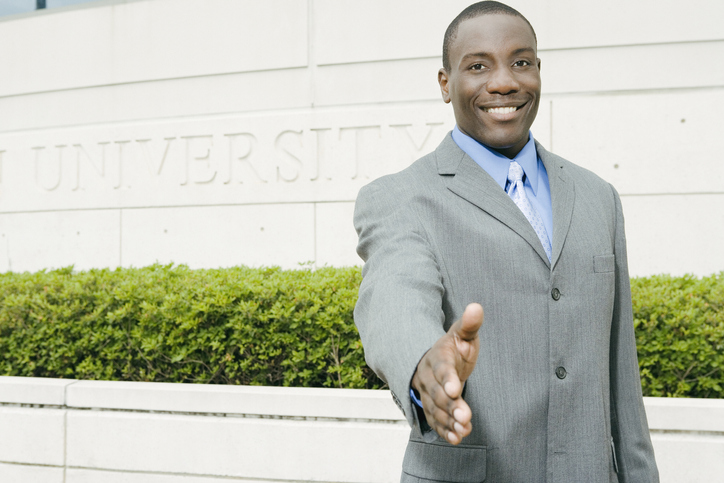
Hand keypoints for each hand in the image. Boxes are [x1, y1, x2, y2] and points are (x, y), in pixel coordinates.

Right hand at [411, 303, 482, 444]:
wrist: (434, 362)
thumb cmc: (453, 348)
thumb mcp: (462, 335)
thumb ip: (469, 325)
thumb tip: (476, 307)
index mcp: (436, 358)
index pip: (441, 369)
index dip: (447, 379)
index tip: (455, 389)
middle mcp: (428, 378)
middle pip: (437, 394)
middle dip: (451, 406)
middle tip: (466, 416)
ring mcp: (427, 395)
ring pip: (435, 410)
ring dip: (449, 421)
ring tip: (464, 430)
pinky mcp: (431, 409)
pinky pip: (435, 421)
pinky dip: (445, 431)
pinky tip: (457, 438)